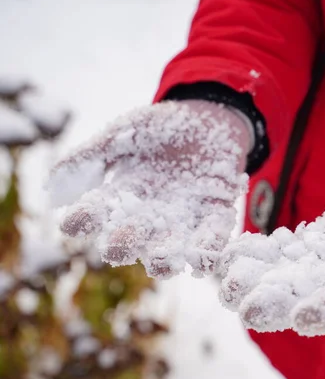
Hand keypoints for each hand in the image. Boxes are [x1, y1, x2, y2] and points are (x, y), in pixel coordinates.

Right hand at [47, 100, 250, 278]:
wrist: (209, 115)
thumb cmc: (164, 125)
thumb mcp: (126, 132)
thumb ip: (93, 154)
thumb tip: (52, 182)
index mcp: (125, 193)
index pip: (100, 210)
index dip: (86, 219)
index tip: (72, 224)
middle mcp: (152, 212)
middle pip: (134, 234)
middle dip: (125, 243)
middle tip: (116, 249)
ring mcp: (185, 214)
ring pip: (173, 244)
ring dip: (167, 256)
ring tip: (160, 263)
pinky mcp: (217, 210)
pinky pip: (214, 233)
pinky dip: (209, 246)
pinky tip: (203, 258)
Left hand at [219, 166, 324, 334]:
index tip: (302, 316)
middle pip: (305, 297)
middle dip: (276, 304)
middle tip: (245, 307)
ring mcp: (324, 264)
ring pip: (284, 277)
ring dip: (255, 280)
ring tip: (223, 279)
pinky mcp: (313, 245)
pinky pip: (279, 252)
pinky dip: (254, 252)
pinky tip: (226, 252)